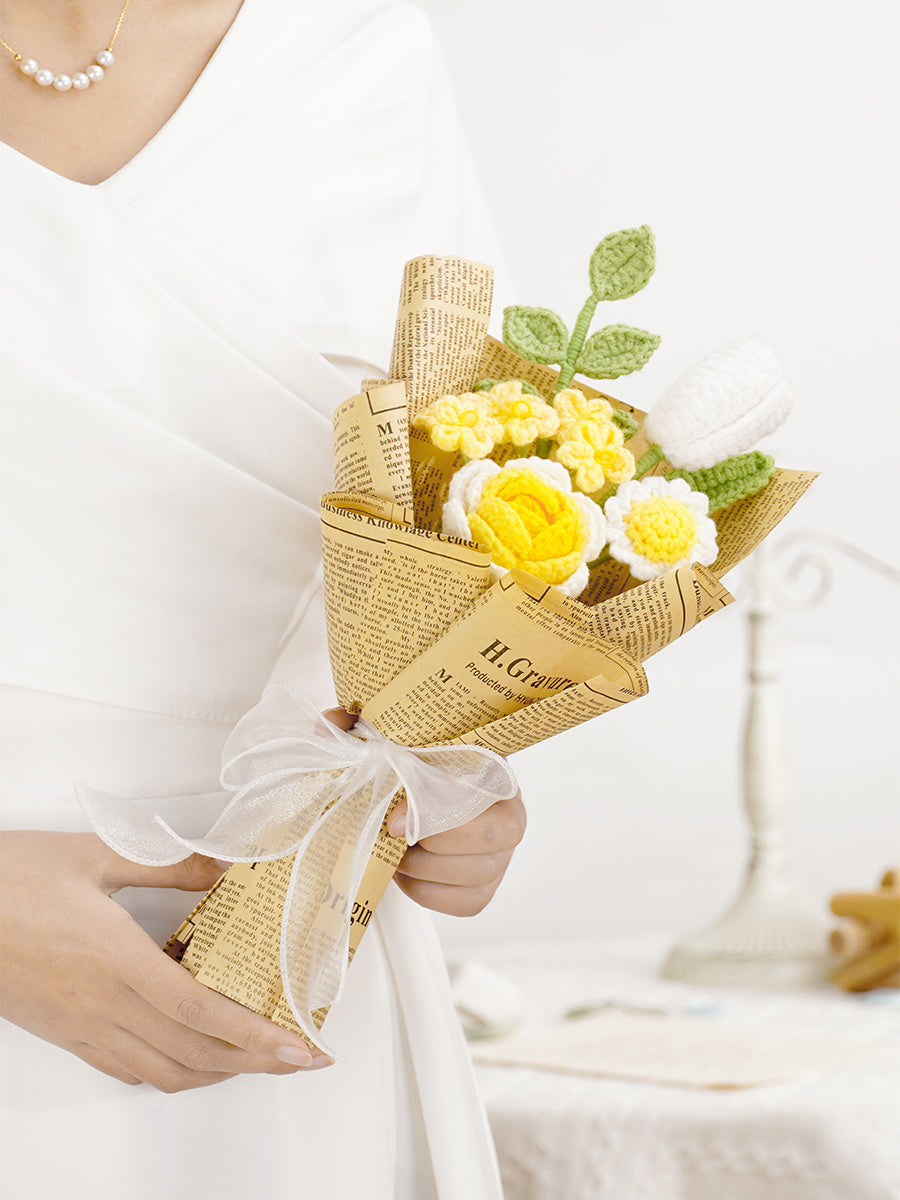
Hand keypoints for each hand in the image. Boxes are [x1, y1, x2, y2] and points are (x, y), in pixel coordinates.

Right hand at [0, 831, 329, 1090]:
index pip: (200, 1012)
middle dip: (255, 1061)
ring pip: (162, 1069)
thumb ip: (168, 864)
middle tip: (297, 1058)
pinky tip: (187, 1051)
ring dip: (217, 1070)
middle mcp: (102, 1005)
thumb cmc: (10, 878)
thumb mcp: (95, 853)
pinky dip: (170, 1069)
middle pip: (193, 1052)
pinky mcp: (64, 1032)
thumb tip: (222, 869)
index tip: (298, 1047)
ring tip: (254, 1057)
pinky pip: (126, 1067)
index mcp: (116, 959)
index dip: (255, 1035)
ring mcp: (81, 1026)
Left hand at [322, 707, 526, 916]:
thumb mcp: (387, 743)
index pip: (482, 787)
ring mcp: (503, 857)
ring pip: (472, 873)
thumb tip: (330, 723)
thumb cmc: (411, 772)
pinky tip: (406, 872)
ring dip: (422, 868)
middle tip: (390, 835)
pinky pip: (462, 902)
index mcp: (495, 771)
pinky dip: (426, 891)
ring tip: (394, 851)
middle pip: (489, 835)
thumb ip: (361, 727)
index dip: (439, 805)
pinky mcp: (485, 891)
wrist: (420, 805)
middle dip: (431, 841)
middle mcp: (511, 814)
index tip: (394, 819)